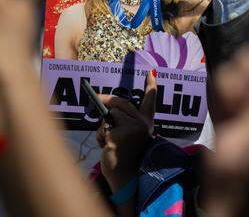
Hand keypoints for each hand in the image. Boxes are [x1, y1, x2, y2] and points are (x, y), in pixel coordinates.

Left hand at [96, 71, 156, 191]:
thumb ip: (124, 121)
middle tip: (96, 96)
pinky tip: (107, 148)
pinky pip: (102, 128)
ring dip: (104, 127)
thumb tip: (106, 104)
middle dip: (107, 99)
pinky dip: (101, 137)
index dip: (151, 85)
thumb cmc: (125, 155)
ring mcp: (129, 129)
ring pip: (109, 116)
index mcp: (146, 124)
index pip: (150, 101)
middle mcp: (140, 125)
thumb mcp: (129, 135)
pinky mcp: (117, 135)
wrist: (125, 177)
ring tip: (110, 142)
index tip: (152, 72)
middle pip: (121, 103)